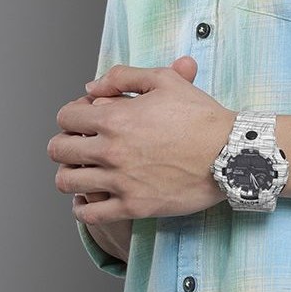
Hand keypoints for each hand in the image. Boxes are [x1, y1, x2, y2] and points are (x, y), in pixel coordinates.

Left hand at [50, 55, 232, 223]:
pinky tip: (90, 199)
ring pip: (67, 182)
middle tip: (81, 145)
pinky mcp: (134, 207)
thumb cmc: (201, 116)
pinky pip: (90, 215)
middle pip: (58, 150)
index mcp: (115, 118)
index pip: (66, 117)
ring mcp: (120, 182)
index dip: (72, 114)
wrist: (231, 153)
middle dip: (65, 144)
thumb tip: (91, 88)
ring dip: (70, 174)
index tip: (86, 119)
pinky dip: (82, 207)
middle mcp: (111, 151)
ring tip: (84, 171)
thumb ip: (123, 77)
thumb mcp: (165, 80)